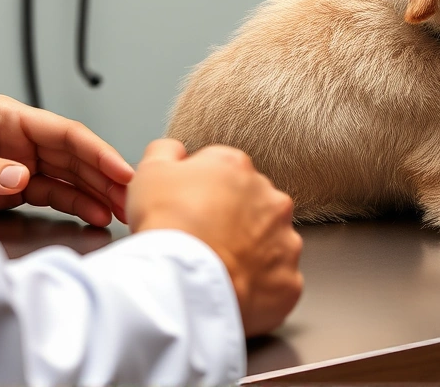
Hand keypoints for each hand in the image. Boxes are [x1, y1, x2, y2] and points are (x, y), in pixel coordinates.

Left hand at [0, 95, 133, 226]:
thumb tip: (20, 175)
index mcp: (2, 116)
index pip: (60, 131)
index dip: (94, 149)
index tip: (118, 168)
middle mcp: (16, 138)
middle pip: (72, 154)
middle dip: (103, 173)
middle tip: (130, 193)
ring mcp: (16, 164)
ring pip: (68, 176)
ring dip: (94, 191)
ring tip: (119, 208)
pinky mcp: (11, 190)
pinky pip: (52, 195)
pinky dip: (74, 205)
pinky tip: (93, 214)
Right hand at [128, 140, 303, 337]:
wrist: (181, 279)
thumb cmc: (167, 225)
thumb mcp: (150, 171)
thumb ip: (166, 152)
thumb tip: (176, 150)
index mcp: (239, 167)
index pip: (225, 173)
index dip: (204, 195)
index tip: (190, 213)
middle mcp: (271, 199)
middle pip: (252, 207)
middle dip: (233, 223)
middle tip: (204, 242)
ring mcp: (285, 240)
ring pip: (270, 245)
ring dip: (250, 255)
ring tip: (218, 268)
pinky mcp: (289, 279)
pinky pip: (276, 283)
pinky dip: (259, 289)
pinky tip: (233, 290)